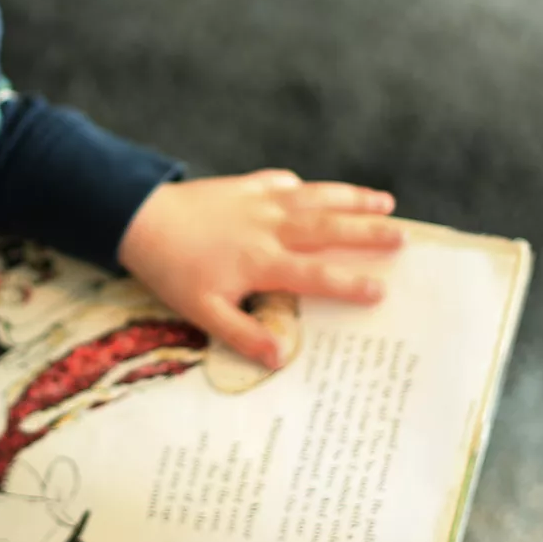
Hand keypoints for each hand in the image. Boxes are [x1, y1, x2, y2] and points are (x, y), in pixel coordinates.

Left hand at [118, 170, 402, 368]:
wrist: (139, 218)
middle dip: (367, 233)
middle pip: (328, 229)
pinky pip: (280, 182)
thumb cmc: (171, 269)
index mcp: (263, 261)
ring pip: (315, 198)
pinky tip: (308, 188)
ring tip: (384, 201)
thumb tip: (279, 359)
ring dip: (350, 199)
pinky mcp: (244, 185)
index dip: (349, 284)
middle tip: (403, 237)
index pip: (316, 275)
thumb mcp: (202, 311)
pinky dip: (299, 185)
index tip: (380, 290)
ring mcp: (259, 201)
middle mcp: (270, 227)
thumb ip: (242, 334)